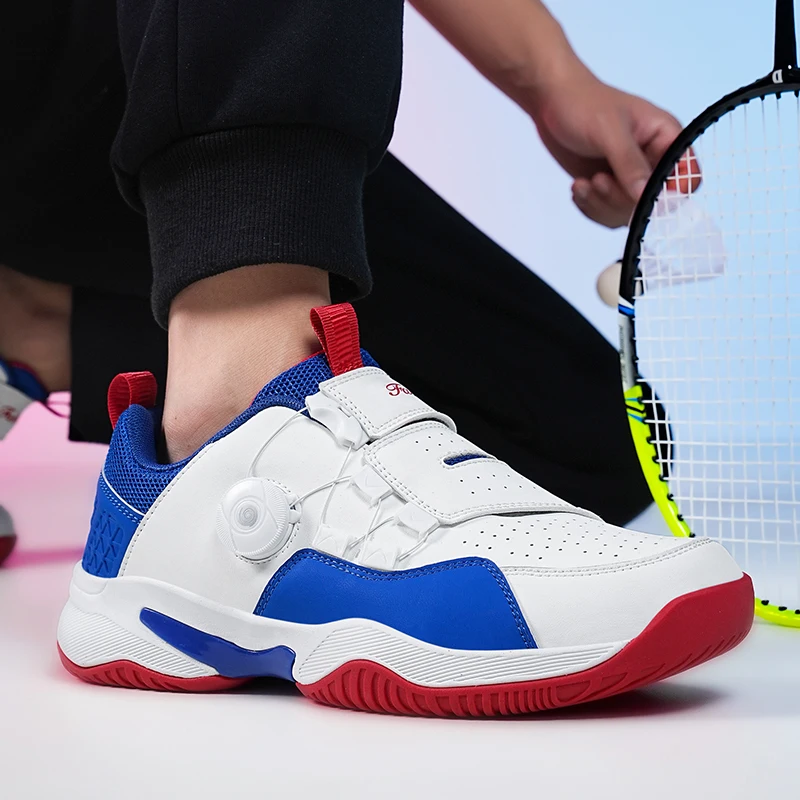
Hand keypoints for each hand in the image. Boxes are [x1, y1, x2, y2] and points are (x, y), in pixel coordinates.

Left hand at [528, 68, 683, 227]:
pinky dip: (590, 206)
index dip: (673, 194)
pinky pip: (607, 213)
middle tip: (598, 180)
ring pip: (627, 212)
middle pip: (653, 202)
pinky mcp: (608, 187)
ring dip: (602, 205)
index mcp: (666, 138)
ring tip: (583, 184)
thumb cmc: (584, 103)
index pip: (688, 176)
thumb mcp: (609, 131)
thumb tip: (645, 195)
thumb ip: (629, 163)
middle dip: (621, 199)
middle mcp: (652, 160)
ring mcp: (629, 176)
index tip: (643, 198)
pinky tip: (578, 187)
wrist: (552, 101)